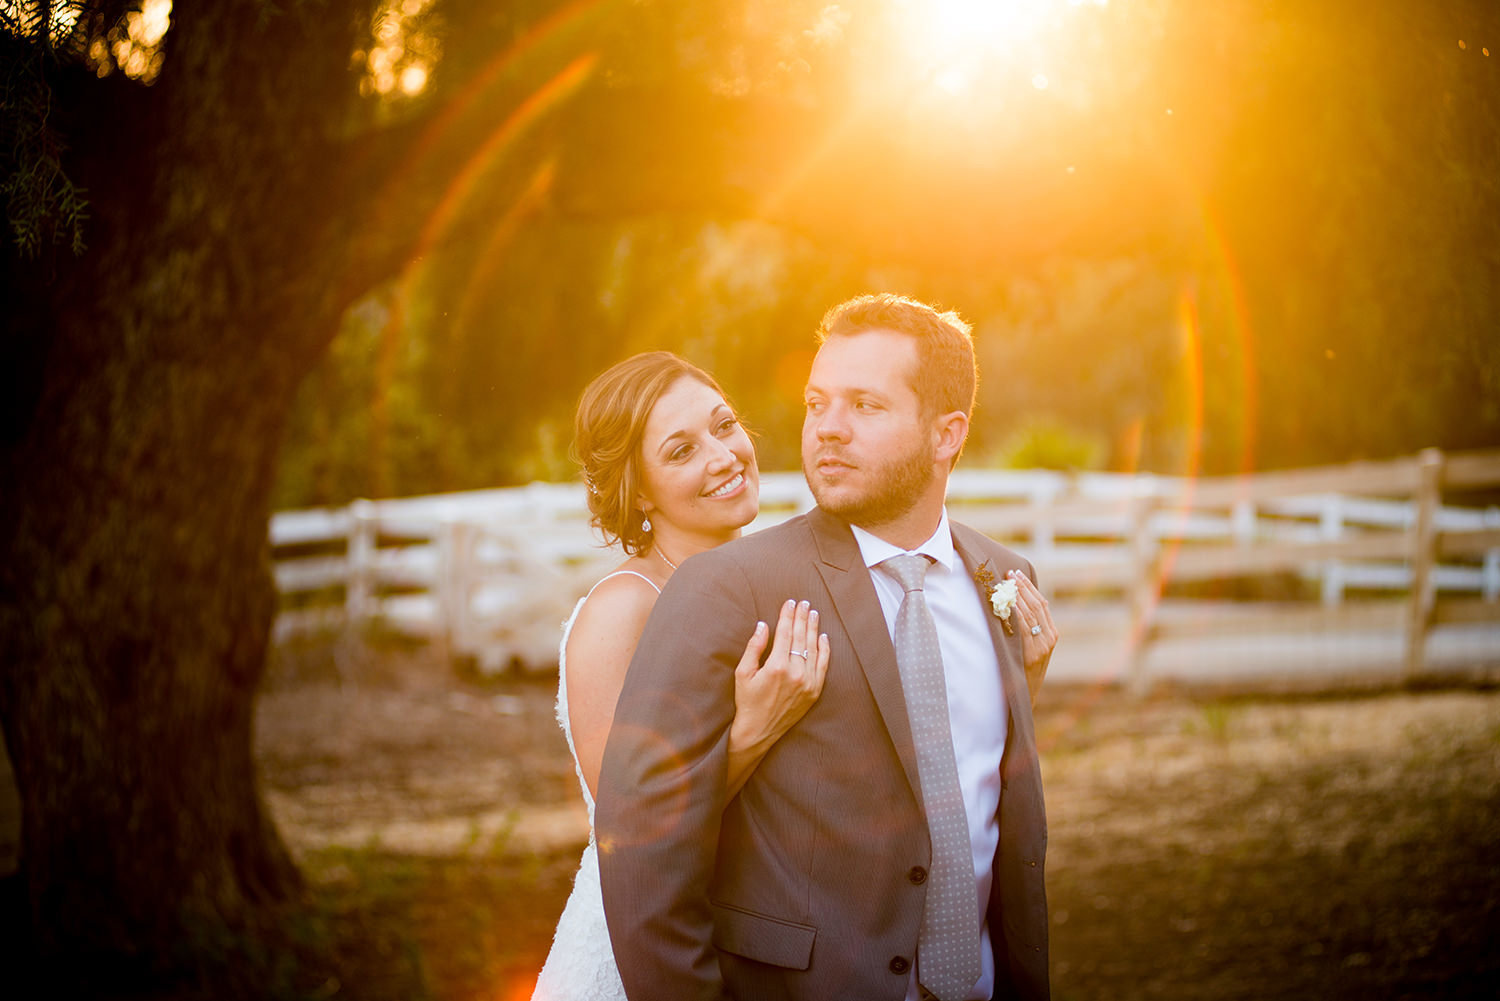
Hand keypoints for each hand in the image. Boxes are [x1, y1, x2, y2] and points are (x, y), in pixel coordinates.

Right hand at [730, 599, 829, 756]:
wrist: (758, 731)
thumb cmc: (747, 701)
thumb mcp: (743, 673)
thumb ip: (754, 647)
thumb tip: (763, 625)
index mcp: (776, 666)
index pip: (784, 633)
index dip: (787, 615)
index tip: (790, 602)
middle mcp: (795, 673)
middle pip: (800, 637)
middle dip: (801, 617)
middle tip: (804, 602)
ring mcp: (808, 682)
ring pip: (813, 648)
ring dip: (813, 628)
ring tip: (813, 613)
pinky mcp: (814, 691)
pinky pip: (823, 665)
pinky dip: (825, 649)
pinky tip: (823, 636)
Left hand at [1007, 570, 1056, 704]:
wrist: (1023, 697)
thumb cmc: (1023, 671)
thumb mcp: (1031, 649)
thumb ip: (1029, 630)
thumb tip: (1015, 604)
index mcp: (1052, 635)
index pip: (1042, 604)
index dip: (1030, 587)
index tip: (1018, 574)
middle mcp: (1050, 639)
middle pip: (1036, 606)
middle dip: (1022, 587)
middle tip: (1009, 573)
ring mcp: (1043, 647)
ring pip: (1030, 615)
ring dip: (1017, 596)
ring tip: (1005, 583)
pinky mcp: (1033, 654)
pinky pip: (1024, 629)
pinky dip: (1016, 614)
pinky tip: (1007, 603)